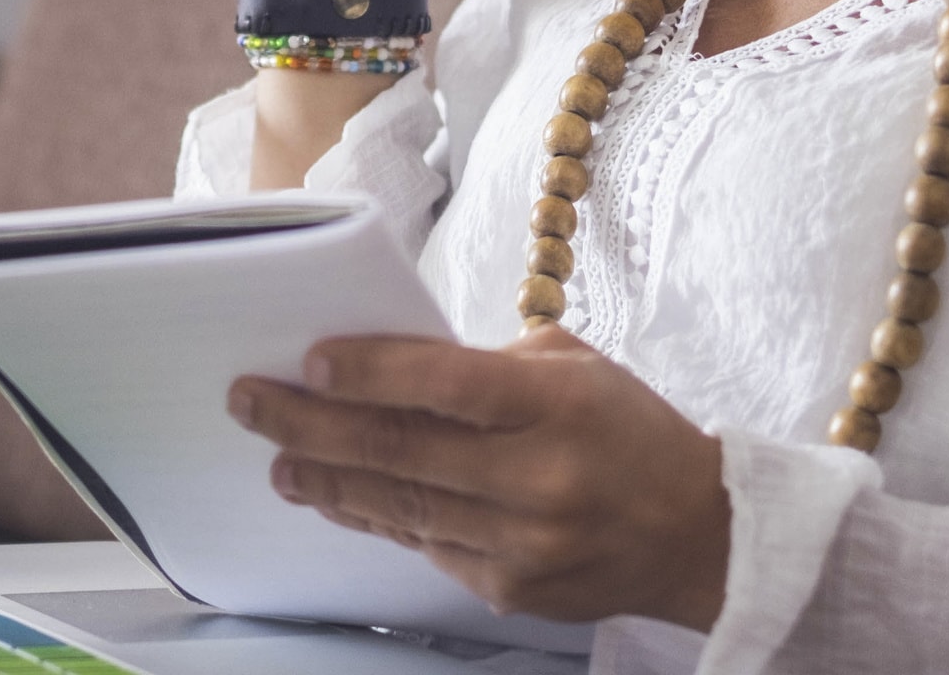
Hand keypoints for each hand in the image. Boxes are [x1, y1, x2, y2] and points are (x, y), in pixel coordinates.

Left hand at [226, 325, 730, 630]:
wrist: (696, 534)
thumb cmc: (627, 431)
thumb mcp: (575, 368)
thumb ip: (489, 365)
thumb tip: (392, 365)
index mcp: (558, 405)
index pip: (446, 383)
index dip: (370, 372)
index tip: (310, 359)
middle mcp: (539, 478)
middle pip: (402, 449)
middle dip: (312, 425)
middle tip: (252, 402)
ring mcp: (522, 542)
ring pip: (400, 506)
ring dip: (328, 480)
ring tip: (278, 458)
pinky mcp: (510, 589)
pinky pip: (424, 545)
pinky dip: (375, 517)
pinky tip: (337, 497)